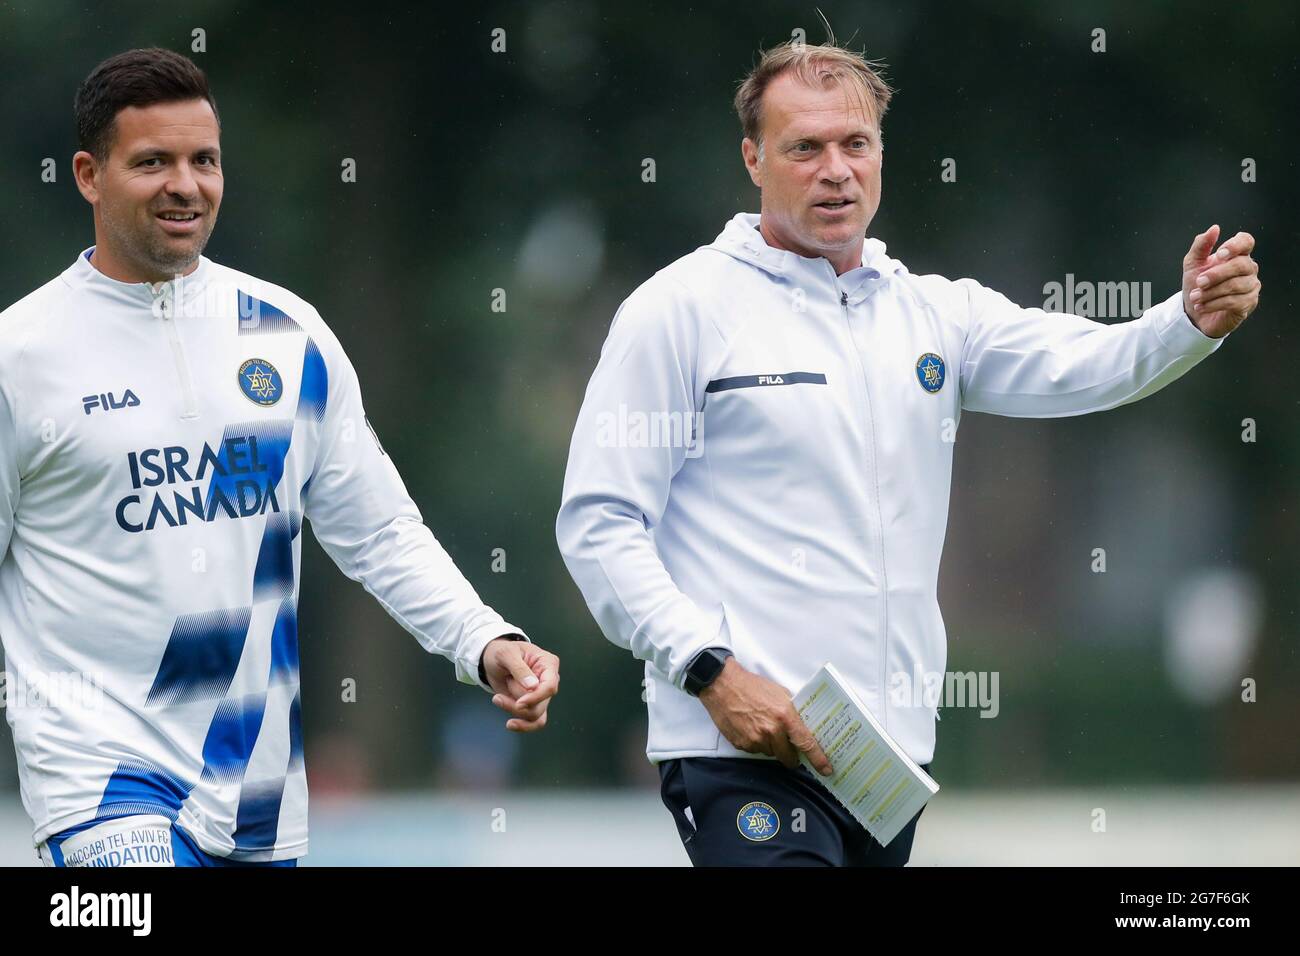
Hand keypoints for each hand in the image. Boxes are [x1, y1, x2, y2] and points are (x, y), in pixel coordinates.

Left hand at [481, 636, 559, 732]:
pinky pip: (534, 722)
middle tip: (501, 690)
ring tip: (497, 697)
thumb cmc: (501, 652)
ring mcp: (541, 694)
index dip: (536, 697)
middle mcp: (548, 681)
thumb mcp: (506, 654)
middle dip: (517, 703)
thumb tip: (533, 687)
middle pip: (540, 704)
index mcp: (548, 664)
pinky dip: (523, 726)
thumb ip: (519, 669)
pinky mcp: (532, 705)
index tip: (519, 703)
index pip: (550, 686)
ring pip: (534, 715)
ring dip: (512, 709)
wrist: (492, 661)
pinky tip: (510, 724)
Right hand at [698, 658, 832, 774]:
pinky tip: (750, 727)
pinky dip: (756, 743)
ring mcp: (755, 739)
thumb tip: (803, 727)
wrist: (723, 685)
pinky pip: (755, 750)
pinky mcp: (742, 744)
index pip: (806, 743)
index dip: (818, 759)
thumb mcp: (779, 692)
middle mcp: (771, 731)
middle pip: (788, 756)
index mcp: (784, 716)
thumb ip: (792, 711)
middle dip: (790, 755)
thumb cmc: (752, 686)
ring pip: (770, 753)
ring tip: (761, 726)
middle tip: (788, 747)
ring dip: (771, 746)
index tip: (826, 770)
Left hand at [1182, 224, 1259, 337]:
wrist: (1193, 312)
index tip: (1220, 254)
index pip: (1246, 241)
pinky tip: (1201, 306)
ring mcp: (1251, 286)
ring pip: (1236, 285)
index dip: (1236, 245)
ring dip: (1211, 292)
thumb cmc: (1196, 285)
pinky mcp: (1249, 303)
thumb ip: (1201, 245)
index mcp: (1237, 254)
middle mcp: (1248, 268)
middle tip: (1198, 282)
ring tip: (1195, 297)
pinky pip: (1234, 301)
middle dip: (1216, 274)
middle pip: (1241, 265)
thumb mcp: (1193, 263)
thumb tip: (1215, 228)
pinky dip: (1213, 304)